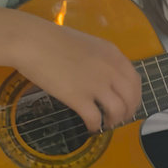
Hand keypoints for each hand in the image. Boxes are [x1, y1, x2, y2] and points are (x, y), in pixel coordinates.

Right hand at [12, 21, 140, 131]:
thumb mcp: (89, 45)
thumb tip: (105, 75)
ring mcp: (96, 84)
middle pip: (131, 97)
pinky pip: (94, 118)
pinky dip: (95, 126)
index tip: (128, 104)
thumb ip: (101, 60)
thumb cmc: (53, 39)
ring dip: (114, 120)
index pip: (135, 80)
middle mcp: (110, 70)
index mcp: (114, 55)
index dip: (134, 96)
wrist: (32, 41)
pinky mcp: (78, 97)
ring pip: (117, 110)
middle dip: (128, 111)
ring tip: (106, 124)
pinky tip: (90, 128)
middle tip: (119, 118)